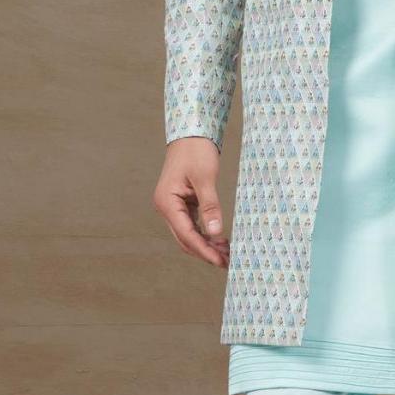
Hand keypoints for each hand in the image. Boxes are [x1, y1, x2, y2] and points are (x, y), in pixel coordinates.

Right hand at [152, 137, 230, 266]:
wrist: (191, 132)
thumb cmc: (196, 151)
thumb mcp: (205, 178)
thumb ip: (210, 206)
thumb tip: (216, 232)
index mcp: (167, 203)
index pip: (187, 235)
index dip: (204, 250)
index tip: (221, 262)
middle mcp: (166, 207)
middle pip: (185, 239)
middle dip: (205, 252)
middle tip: (228, 262)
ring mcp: (172, 206)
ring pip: (188, 234)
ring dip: (206, 245)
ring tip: (227, 253)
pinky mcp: (181, 203)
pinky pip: (192, 224)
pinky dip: (205, 233)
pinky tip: (220, 240)